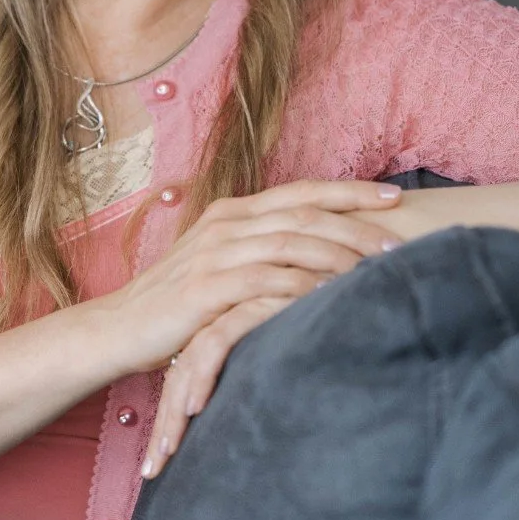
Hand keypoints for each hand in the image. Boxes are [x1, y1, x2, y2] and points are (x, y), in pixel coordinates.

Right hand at [87, 179, 406, 462]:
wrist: (118, 328)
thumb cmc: (177, 306)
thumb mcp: (221, 268)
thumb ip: (261, 254)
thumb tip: (319, 257)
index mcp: (232, 212)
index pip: (301, 191)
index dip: (350, 191)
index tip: (396, 196)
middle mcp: (225, 224)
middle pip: (303, 212)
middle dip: (357, 224)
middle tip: (400, 241)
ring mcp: (214, 253)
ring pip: (291, 243)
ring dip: (339, 254)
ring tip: (378, 271)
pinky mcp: (206, 287)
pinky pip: (267, 281)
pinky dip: (305, 286)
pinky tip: (333, 297)